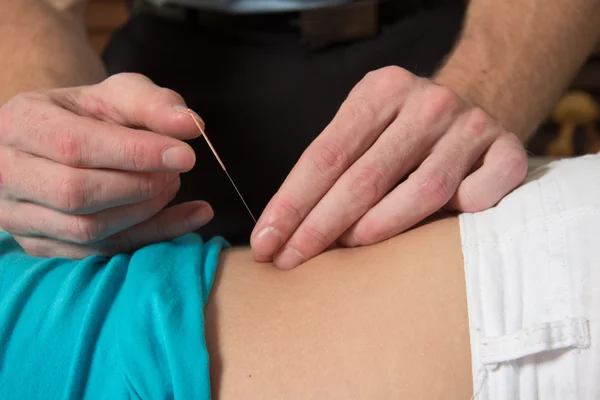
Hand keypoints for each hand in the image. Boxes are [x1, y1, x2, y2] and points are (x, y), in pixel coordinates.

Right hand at [0, 73, 212, 257]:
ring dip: (145, 212)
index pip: (74, 146)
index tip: (185, 156)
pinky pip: (101, 253)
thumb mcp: (116, 95)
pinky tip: (189, 216)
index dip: (134, 154)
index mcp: (22, 124)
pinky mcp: (41, 245)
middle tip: (175, 172)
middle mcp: (8, 174)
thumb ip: (152, 104)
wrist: (57, 142)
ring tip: (171, 185)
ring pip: (87, 230)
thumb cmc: (88, 115)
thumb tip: (191, 125)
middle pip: (77, 194)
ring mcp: (18, 216)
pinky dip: (153, 236)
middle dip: (139, 186)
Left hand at [251, 66, 527, 268]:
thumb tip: (287, 227)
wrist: (481, 98)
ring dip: (378, 228)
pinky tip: (436, 229)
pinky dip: (456, 217)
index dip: (291, 203)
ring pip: (421, 192)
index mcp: (381, 90)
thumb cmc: (406, 127)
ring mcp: (471, 125)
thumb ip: (337, 161)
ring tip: (348, 250)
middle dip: (320, 227)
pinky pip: (479, 197)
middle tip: (291, 261)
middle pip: (364, 177)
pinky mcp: (508, 151)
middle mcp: (427, 103)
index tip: (266, 242)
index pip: (325, 155)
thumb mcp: (368, 123)